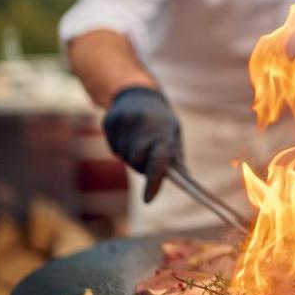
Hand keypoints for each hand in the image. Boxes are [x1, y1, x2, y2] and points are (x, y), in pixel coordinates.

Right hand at [103, 86, 182, 202]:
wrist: (140, 94)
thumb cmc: (162, 122)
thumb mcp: (174, 135)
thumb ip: (177, 159)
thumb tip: (185, 182)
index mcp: (163, 129)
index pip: (158, 160)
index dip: (153, 182)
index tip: (148, 200)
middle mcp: (143, 124)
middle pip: (136, 161)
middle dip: (142, 165)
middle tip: (148, 155)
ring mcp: (124, 120)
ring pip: (123, 155)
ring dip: (130, 155)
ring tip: (139, 139)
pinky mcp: (109, 120)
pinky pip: (113, 147)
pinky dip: (119, 146)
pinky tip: (127, 134)